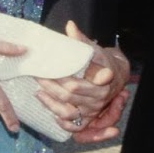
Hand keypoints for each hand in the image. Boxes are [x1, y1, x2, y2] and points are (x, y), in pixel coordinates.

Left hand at [36, 22, 132, 141]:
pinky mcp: (90, 119)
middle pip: (68, 96)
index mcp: (101, 81)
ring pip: (68, 112)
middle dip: (49, 86)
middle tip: (37, 75)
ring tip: (38, 92)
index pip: (75, 84)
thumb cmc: (103, 61)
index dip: (59, 79)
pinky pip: (75, 127)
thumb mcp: (95, 49)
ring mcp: (94, 110)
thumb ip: (81, 40)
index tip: (46, 70)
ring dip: (51, 103)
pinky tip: (50, 112)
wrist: (117, 75)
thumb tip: (70, 26)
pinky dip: (62, 123)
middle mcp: (99, 98)